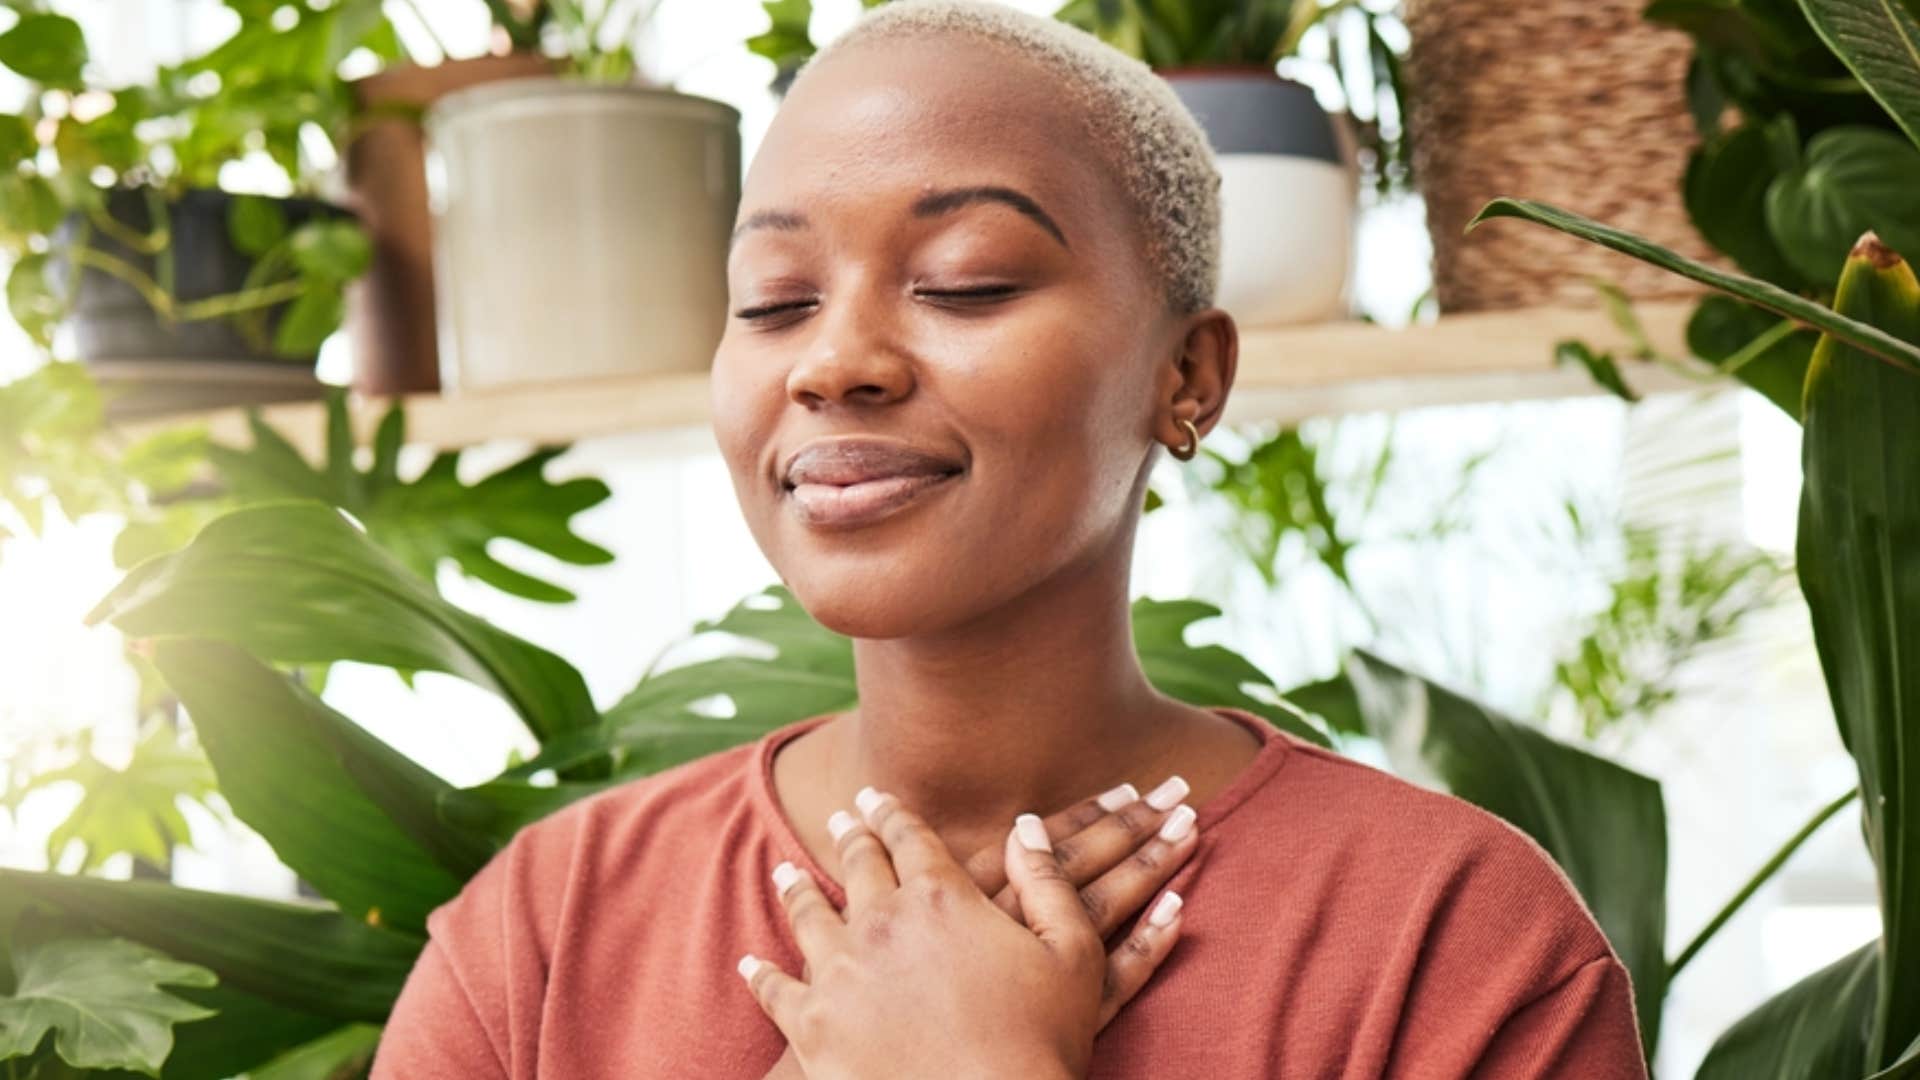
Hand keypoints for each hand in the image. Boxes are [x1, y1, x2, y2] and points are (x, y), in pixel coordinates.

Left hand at [740, 789, 1190, 1079]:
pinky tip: (753, 964)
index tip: (878, 799)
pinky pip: (775, 990)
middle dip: (850, 838)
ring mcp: (839, 972)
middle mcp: (881, 922)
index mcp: (941, 896)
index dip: (893, 815)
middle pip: (858, 866)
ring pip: (809, 915)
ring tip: (787, 874)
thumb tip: (1027, 826)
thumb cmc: (1040, 1043)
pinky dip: (762, 975)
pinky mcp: (811, 1025)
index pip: (909, 838)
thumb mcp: (1072, 955)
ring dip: (798, 890)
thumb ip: (1048, 883)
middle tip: (842, 821)